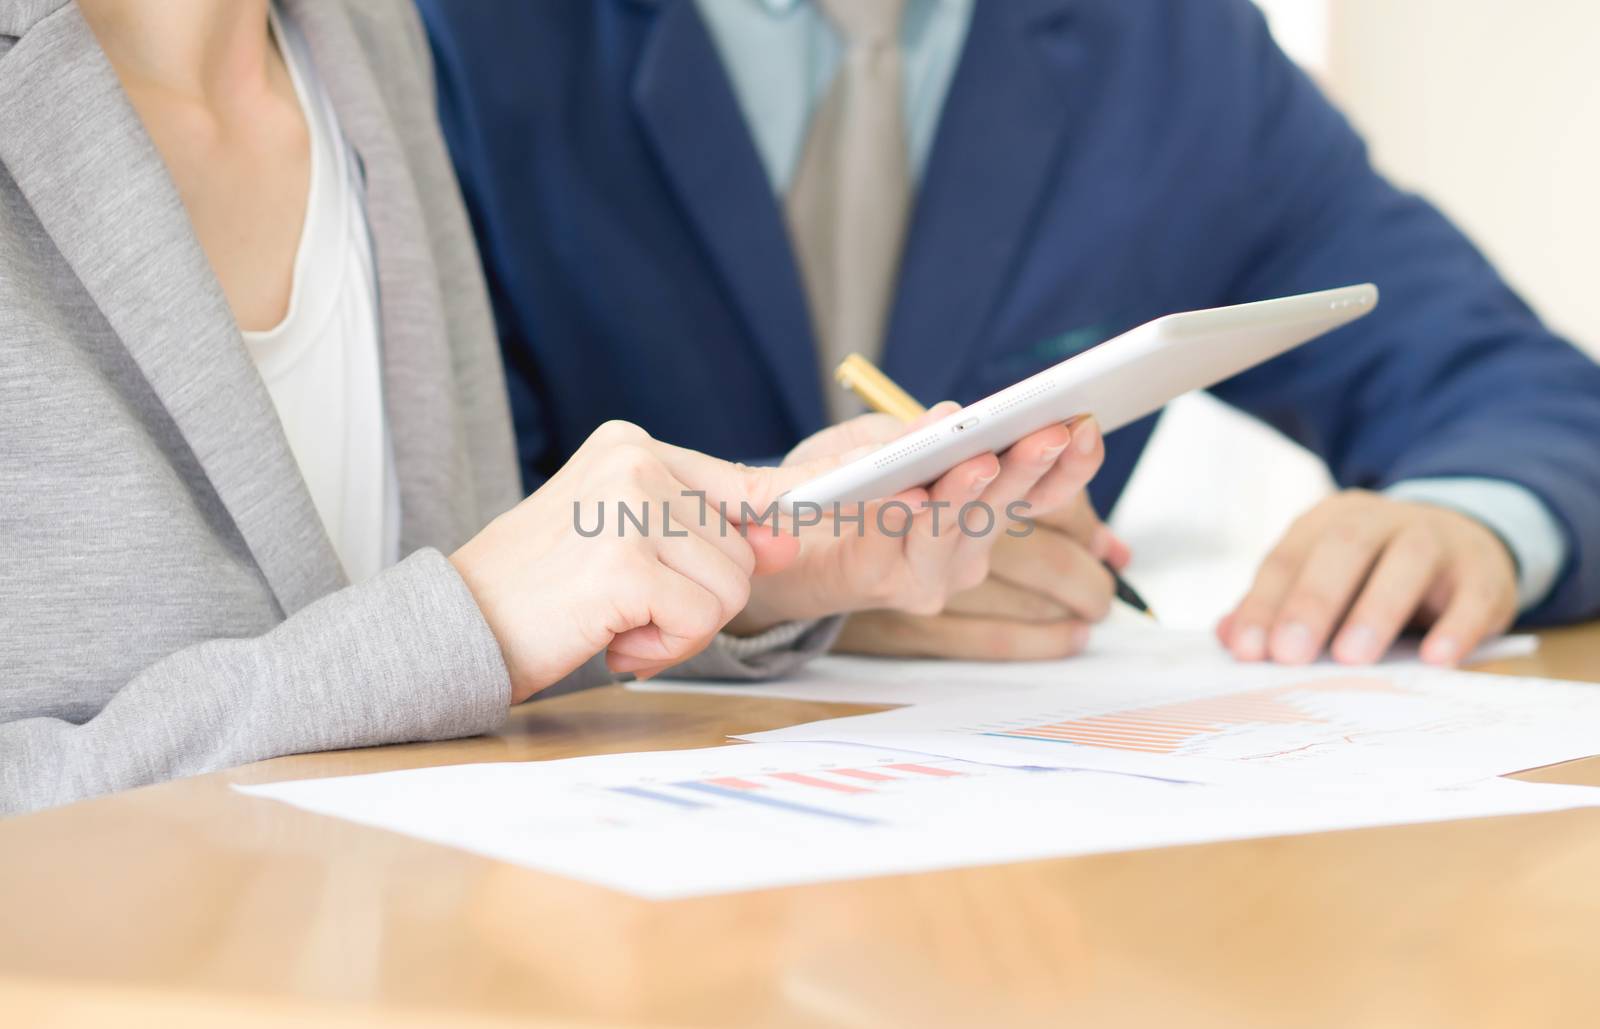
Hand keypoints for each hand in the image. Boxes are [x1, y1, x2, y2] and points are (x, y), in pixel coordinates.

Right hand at [450, 421, 817, 700]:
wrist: (456, 626)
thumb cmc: (538, 588)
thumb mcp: (623, 537)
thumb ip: (703, 532)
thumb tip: (787, 539)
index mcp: (631, 445)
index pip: (741, 488)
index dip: (760, 536)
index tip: (776, 552)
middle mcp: (633, 463)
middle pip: (741, 551)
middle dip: (698, 601)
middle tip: (631, 610)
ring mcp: (628, 510)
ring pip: (730, 589)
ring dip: (681, 629)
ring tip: (617, 622)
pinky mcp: (624, 566)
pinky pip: (699, 621)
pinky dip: (665, 651)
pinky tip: (613, 642)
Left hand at [734, 409, 1107, 643]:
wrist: (781, 538)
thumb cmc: (841, 483)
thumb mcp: (879, 441)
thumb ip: (913, 433)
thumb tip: (947, 417)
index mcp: (985, 508)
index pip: (1047, 490)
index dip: (1073, 463)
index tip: (1087, 422)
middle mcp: (969, 548)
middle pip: (1008, 505)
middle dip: (1029, 466)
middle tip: (1048, 432)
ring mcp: (931, 573)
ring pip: (956, 526)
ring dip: (967, 491)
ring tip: (979, 460)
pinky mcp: (885, 583)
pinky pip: (894, 540)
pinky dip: (900, 513)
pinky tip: (906, 491)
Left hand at [1217, 490, 1517, 666]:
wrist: (1462, 542)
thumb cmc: (1373, 574)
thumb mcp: (1323, 580)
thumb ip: (1277, 606)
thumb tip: (1229, 638)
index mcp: (1330, 520)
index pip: (1289, 557)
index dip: (1264, 603)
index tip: (1247, 651)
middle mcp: (1382, 520)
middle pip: (1344, 548)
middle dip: (1311, 601)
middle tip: (1289, 655)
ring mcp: (1437, 540)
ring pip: (1407, 562)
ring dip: (1376, 610)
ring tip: (1351, 658)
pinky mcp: (1483, 573)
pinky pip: (1472, 596)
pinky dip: (1455, 628)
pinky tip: (1436, 659)